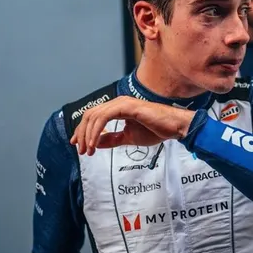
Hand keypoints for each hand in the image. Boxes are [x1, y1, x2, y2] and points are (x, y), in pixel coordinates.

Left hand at [69, 96, 195, 155]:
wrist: (173, 127)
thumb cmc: (156, 130)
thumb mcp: (128, 138)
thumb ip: (112, 139)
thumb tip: (96, 143)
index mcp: (117, 107)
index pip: (93, 116)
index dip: (82, 130)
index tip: (78, 145)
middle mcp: (118, 102)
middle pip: (89, 115)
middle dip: (81, 133)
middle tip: (81, 150)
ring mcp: (122, 103)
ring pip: (94, 116)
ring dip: (88, 135)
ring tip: (88, 150)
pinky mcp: (127, 107)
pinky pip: (104, 118)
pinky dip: (96, 132)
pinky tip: (95, 144)